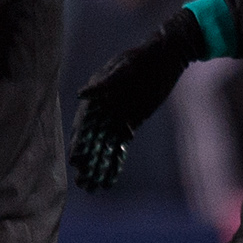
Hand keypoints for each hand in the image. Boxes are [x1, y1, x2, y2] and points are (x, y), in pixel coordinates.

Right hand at [70, 9, 203, 189]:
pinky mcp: (131, 121)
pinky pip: (120, 144)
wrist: (166, 56)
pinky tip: (110, 177)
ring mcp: (116, 115)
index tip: (75, 160)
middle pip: (91, 139)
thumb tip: (82, 95)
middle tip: (82, 182)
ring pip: (104, 145)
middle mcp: (103, 108)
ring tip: (92, 187)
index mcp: (96, 95)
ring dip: (98, 165)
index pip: (84, 123)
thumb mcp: (125, 66)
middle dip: (86, 161)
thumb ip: (105, 82)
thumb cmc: (143, 57)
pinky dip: (115, 160)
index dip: (79, 142)